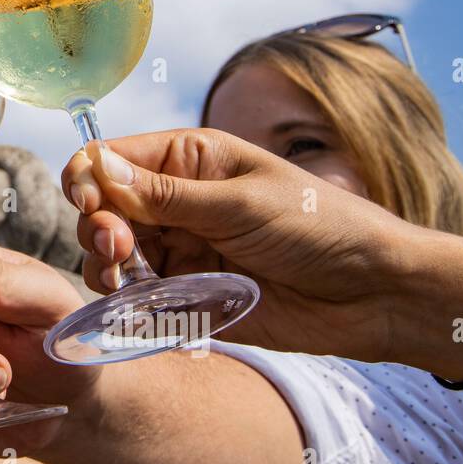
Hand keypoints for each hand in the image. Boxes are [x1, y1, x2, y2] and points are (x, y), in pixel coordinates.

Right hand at [62, 128, 442, 362]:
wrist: (373, 294)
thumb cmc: (319, 227)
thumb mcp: (240, 204)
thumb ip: (165, 195)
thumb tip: (97, 167)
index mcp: (189, 160)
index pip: (110, 158)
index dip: (88, 179)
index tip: (89, 205)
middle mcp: (175, 201)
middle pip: (101, 207)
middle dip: (97, 226)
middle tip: (120, 249)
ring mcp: (179, 249)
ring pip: (110, 254)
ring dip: (104, 265)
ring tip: (125, 279)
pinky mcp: (186, 294)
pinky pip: (136, 296)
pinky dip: (124, 301)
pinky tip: (134, 305)